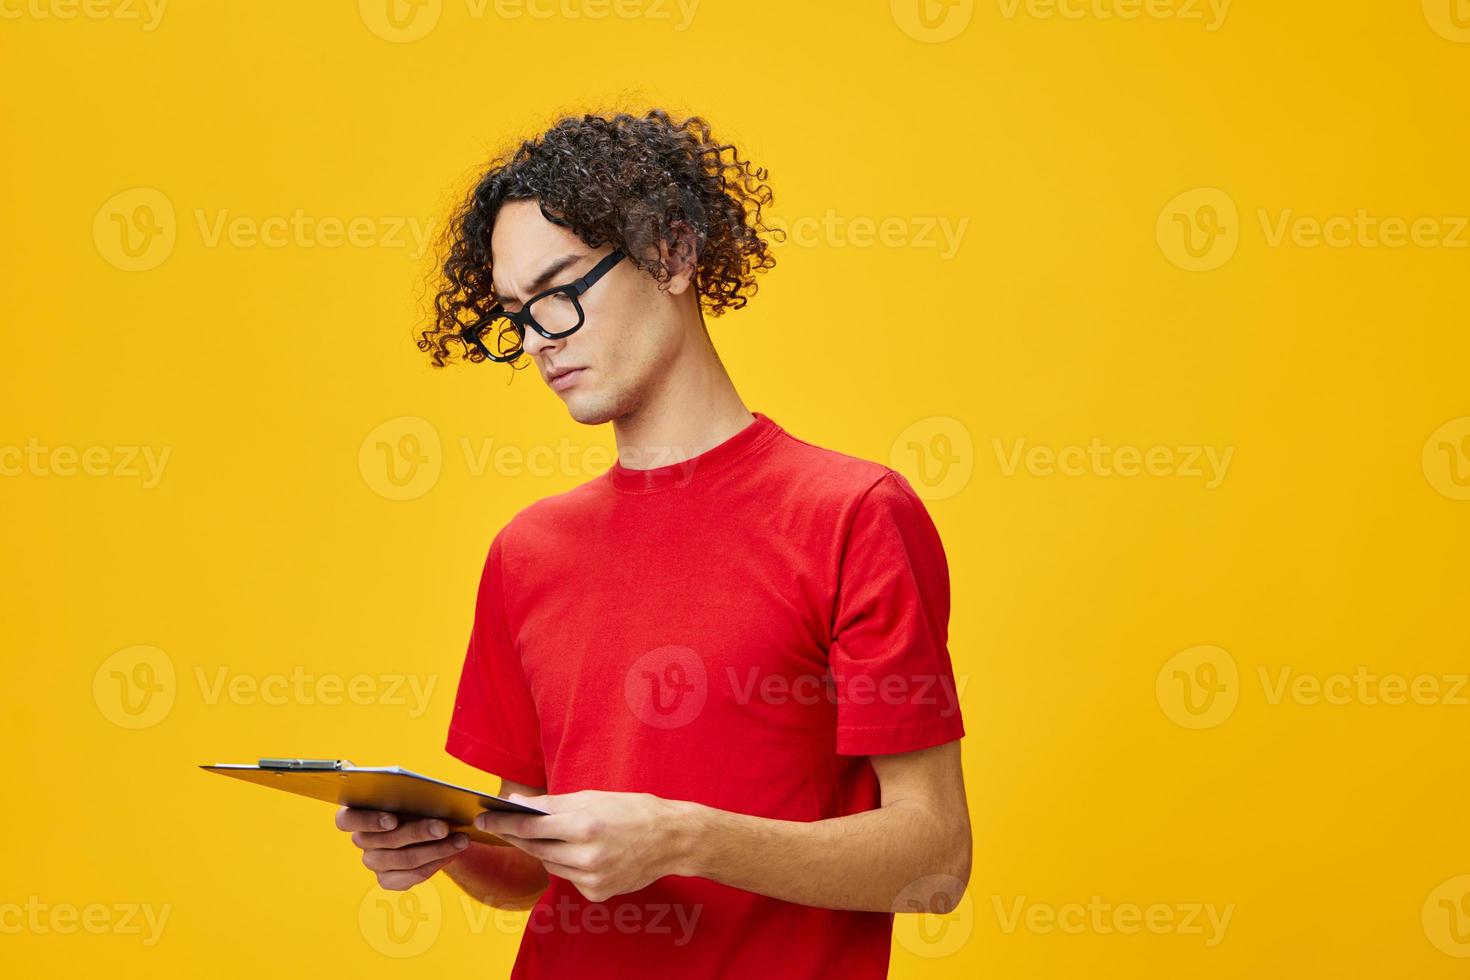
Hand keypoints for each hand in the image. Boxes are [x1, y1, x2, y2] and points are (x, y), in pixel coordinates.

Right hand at [336, 807, 469, 890]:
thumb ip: (411, 794)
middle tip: (444, 826)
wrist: (426, 823)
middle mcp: (361, 840)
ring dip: (436, 849)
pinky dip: (435, 863)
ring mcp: (373, 862)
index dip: (369, 821)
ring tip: (461, 840)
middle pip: (386, 841)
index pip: (347, 820)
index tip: (393, 820)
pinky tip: (452, 854)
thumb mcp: (411, 793)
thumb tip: (430, 797)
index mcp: (354, 814)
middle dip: (419, 833)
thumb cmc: (414, 801)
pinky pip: (412, 876)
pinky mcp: (387, 880)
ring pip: (404, 859)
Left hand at [475, 791, 690, 902]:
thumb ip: (553, 804)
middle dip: (516, 836)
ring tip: (538, 835)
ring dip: (542, 850)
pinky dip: (567, 864)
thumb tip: (518, 804)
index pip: (531, 827)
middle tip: (498, 826)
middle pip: (536, 848)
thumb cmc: (633, 810)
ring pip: (550, 864)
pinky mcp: (597, 892)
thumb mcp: (593, 798)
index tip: (483, 820)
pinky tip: (577, 853)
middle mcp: (586, 856)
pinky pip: (569, 877)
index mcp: (584, 826)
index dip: (503, 824)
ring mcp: (592, 878)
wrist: (671, 839)